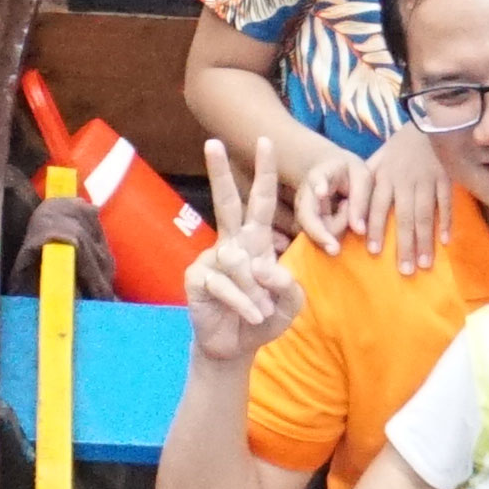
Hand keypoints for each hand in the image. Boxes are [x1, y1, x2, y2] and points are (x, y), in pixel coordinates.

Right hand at [187, 149, 301, 363]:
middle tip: (213, 142)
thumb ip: (289, 286)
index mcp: (255, 240)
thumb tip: (263, 267)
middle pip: (226, 201)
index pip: (262, 201)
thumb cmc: (264, 318)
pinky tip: (251, 315)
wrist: (235, 347)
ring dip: (256, 290)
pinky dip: (243, 303)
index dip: (264, 173)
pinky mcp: (196, 278)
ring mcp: (211, 258)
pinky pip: (224, 283)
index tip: (265, 141)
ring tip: (262, 310)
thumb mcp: (291, 304)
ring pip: (237, 260)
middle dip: (219, 172)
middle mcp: (231, 242)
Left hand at [358, 126, 452, 275]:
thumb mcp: (379, 157)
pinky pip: (446, 204)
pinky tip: (445, 242)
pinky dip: (446, 222)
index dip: (376, 227)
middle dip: (404, 245)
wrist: (430, 122)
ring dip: (424, 241)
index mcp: (385, 176)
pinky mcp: (446, 179)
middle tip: (404, 271)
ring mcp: (427, 181)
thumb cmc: (401, 145)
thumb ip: (368, 180)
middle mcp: (405, 181)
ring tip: (424, 264)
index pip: (378, 206)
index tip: (374, 251)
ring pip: (425, 215)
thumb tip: (353, 204)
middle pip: (404, 217)